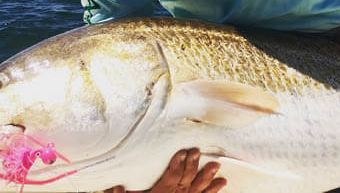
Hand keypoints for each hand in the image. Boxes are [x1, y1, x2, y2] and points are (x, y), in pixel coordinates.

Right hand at [104, 148, 225, 192]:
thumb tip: (117, 186)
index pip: (170, 179)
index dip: (177, 165)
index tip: (183, 152)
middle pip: (185, 181)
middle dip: (192, 166)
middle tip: (197, 151)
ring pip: (197, 190)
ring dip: (207, 178)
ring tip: (217, 166)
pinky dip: (212, 191)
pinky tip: (222, 183)